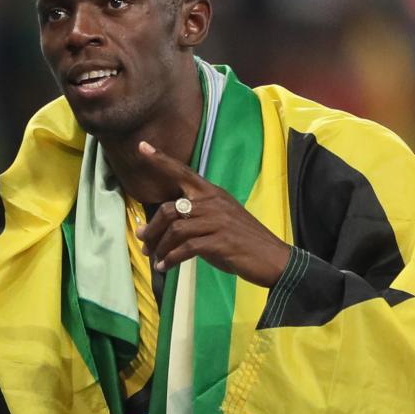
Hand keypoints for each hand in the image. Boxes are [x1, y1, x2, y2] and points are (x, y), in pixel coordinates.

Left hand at [129, 142, 294, 286]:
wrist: (272, 258)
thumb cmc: (242, 240)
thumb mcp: (219, 221)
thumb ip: (194, 218)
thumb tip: (162, 229)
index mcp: (213, 193)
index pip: (183, 173)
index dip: (161, 160)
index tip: (141, 146)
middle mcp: (214, 202)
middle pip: (169, 209)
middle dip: (151, 229)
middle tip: (144, 244)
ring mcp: (218, 221)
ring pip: (174, 229)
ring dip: (160, 247)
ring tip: (155, 259)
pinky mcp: (220, 241)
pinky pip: (185, 248)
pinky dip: (171, 259)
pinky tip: (165, 267)